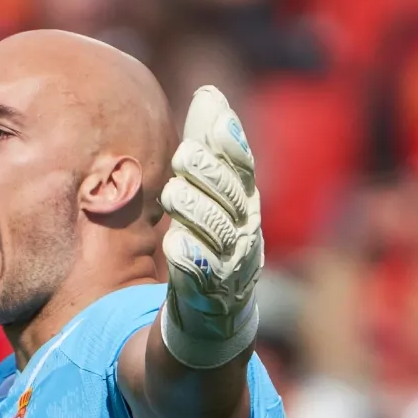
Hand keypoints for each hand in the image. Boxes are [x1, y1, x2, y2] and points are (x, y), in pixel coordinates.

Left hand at [160, 85, 263, 368]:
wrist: (211, 326)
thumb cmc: (210, 250)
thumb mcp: (212, 200)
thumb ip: (209, 151)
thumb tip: (208, 92)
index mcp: (244, 209)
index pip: (243, 170)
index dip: (231, 142)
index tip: (212, 113)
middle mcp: (244, 238)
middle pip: (233, 201)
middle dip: (211, 176)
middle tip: (181, 154)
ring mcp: (230, 272)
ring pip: (218, 239)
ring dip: (197, 214)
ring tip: (172, 194)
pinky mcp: (209, 303)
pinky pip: (201, 282)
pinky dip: (190, 262)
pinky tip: (173, 245)